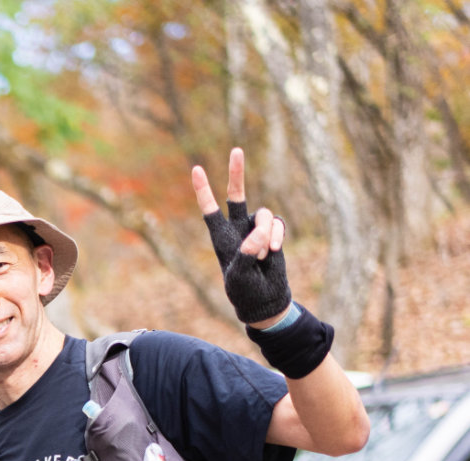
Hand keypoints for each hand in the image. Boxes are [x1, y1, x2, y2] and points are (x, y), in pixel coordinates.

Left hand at [192, 148, 291, 325]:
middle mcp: (237, 228)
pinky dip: (276, 236)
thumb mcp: (239, 274)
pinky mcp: (273, 232)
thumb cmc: (244, 288)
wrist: (264, 297)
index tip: (197, 169)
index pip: (209, 210)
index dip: (204, 190)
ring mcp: (256, 229)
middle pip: (236, 195)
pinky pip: (276, 223)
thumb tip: (259, 233)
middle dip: (236, 173)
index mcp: (220, 237)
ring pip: (263, 214)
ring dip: (265, 234)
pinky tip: (272, 252)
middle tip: (236, 150)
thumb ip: (247, 252)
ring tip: (262, 256)